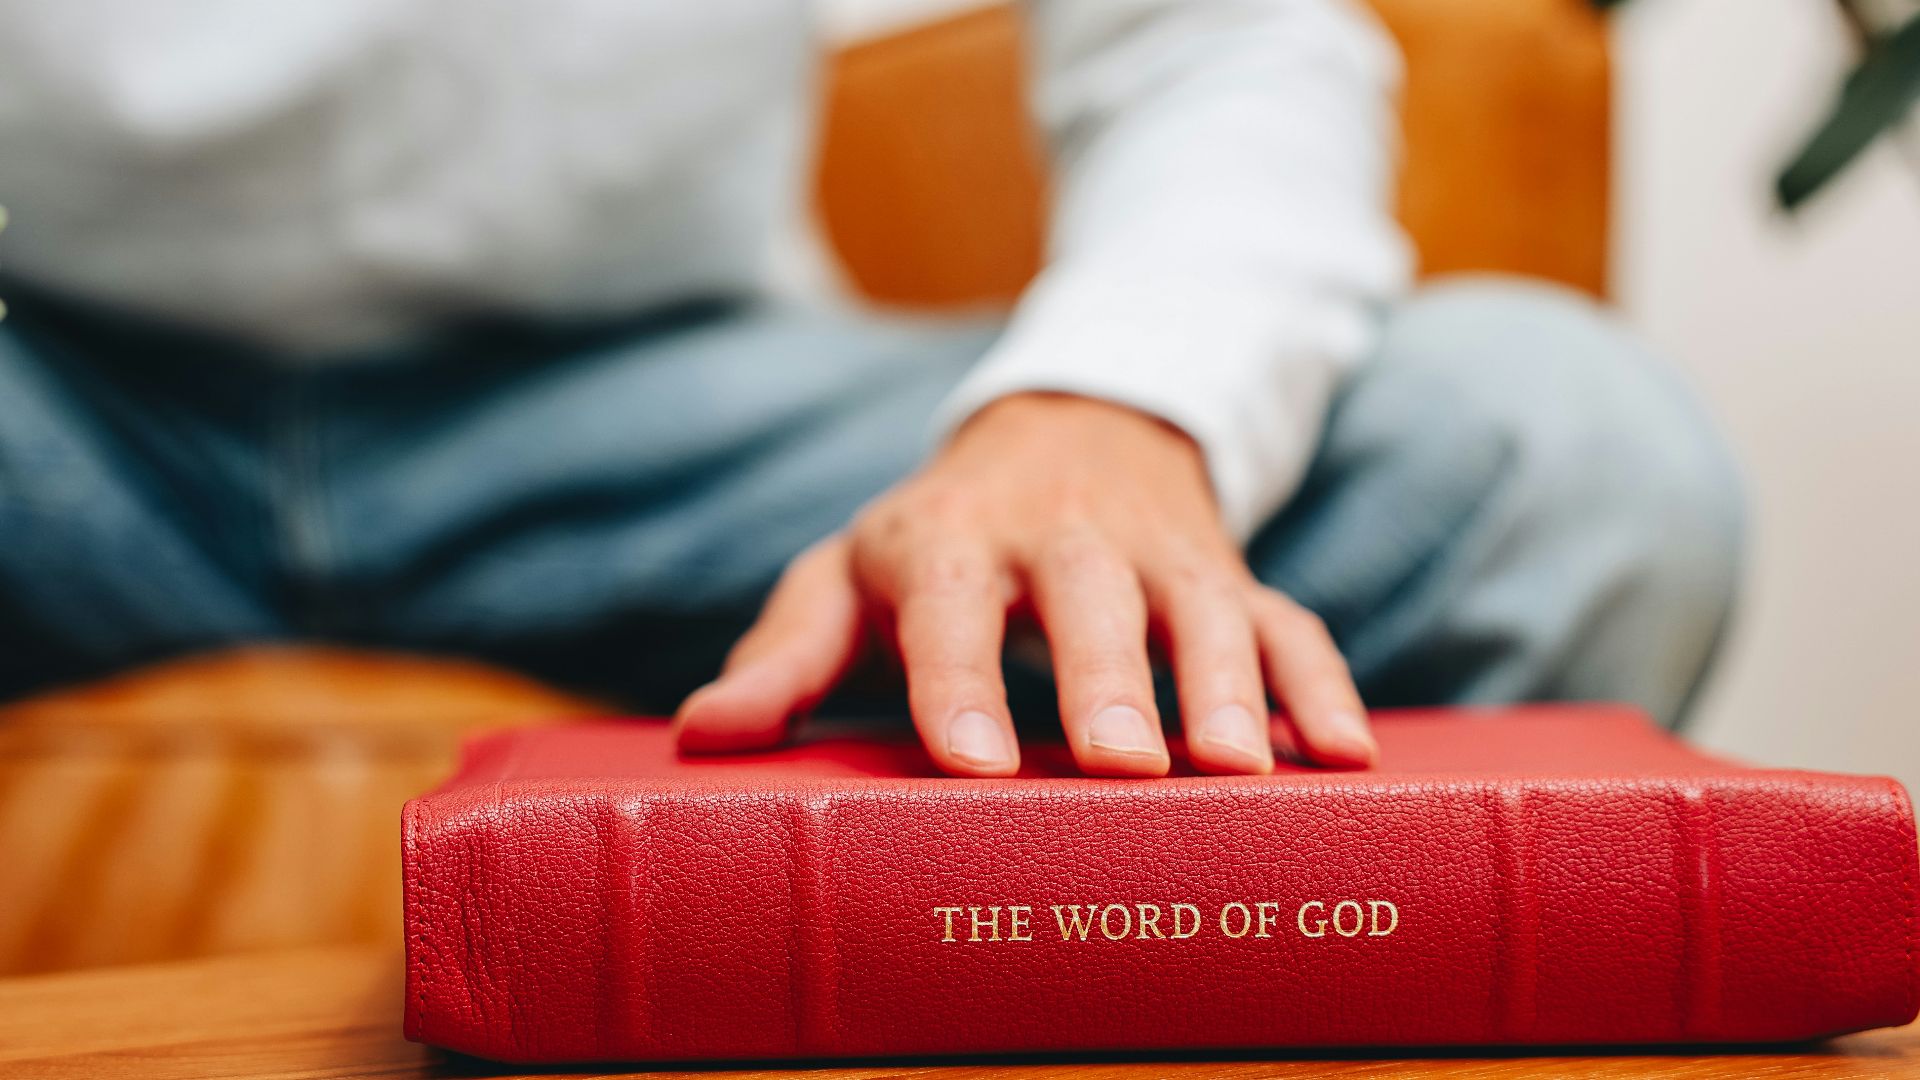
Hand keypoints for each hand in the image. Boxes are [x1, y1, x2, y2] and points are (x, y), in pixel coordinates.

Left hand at [673, 392, 1376, 776]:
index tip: (978, 764)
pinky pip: (1287, 620)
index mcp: (948, 541)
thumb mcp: (847, 576)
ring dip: (1227, 683)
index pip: (951, 607)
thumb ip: (787, 655)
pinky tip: (1345, 758)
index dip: (962, 683)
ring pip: (1201, 606)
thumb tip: (705, 739)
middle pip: (1090, 598)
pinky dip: (1321, 682)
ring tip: (1239, 769)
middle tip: (1123, 764)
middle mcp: (1059, 536)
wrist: (1067, 428)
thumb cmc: (937, 538)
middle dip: (1110, 679)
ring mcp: (1156, 554)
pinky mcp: (1226, 574)